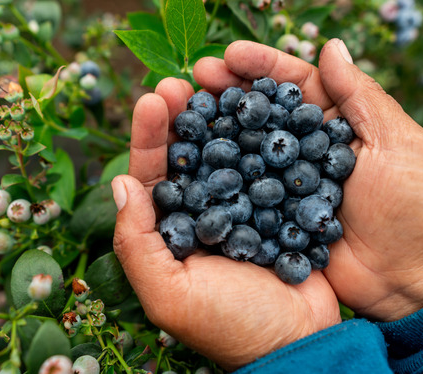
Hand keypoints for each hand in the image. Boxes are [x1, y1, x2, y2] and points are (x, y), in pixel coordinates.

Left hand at [111, 78, 339, 369]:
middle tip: (180, 79)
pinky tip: (262, 106)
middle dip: (181, 115)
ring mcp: (243, 206)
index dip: (150, 137)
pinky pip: (269, 163)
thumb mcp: (171, 294)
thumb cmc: (231, 326)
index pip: (153, 176)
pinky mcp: (280, 205)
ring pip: (227, 151)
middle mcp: (203, 213)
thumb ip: (136, 243)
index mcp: (171, 232)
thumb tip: (121, 183)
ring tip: (218, 81)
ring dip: (220, 116)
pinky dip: (264, 134)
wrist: (301, 344)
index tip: (152, 98)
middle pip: (188, 154)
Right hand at [193, 39, 422, 321]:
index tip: (229, 54)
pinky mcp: (273, 217)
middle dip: (229, 89)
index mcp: (338, 122)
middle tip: (195, 76)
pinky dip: (216, 175)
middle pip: (262, 109)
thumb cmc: (414, 209)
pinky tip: (190, 160)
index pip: (296, 83)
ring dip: (214, 126)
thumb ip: (362, 96)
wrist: (407, 283)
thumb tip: (331, 44)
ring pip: (245, 146)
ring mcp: (286, 183)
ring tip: (181, 109)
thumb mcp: (397, 144)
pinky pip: (241, 191)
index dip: (263, 66)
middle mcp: (307, 147)